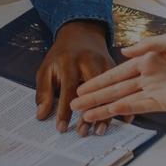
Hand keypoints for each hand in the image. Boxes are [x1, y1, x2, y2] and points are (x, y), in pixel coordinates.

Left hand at [37, 20, 115, 135]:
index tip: (62, 128)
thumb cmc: (61, 55)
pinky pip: (121, 87)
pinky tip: (124, 118)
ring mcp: (105, 64)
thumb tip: (41, 115)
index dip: (65, 111)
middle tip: (83, 132)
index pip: (68, 90)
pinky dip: (123, 102)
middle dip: (89, 113)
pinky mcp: (115, 67)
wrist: (81, 32)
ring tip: (100, 130)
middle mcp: (89, 62)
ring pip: (109, 90)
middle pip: (92, 91)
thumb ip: (44, 92)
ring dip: (106, 112)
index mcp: (70, 62)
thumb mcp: (46, 69)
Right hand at [71, 33, 165, 121]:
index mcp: (146, 60)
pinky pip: (138, 108)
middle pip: (114, 89)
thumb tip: (124, 52)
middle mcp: (146, 77)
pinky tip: (108, 115)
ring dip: (104, 108)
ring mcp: (153, 91)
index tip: (82, 87)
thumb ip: (148, 46)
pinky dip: (123, 112)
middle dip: (94, 97)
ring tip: (85, 115)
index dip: (98, 80)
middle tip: (74, 104)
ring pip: (122, 101)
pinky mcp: (163, 103)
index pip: (116, 72)